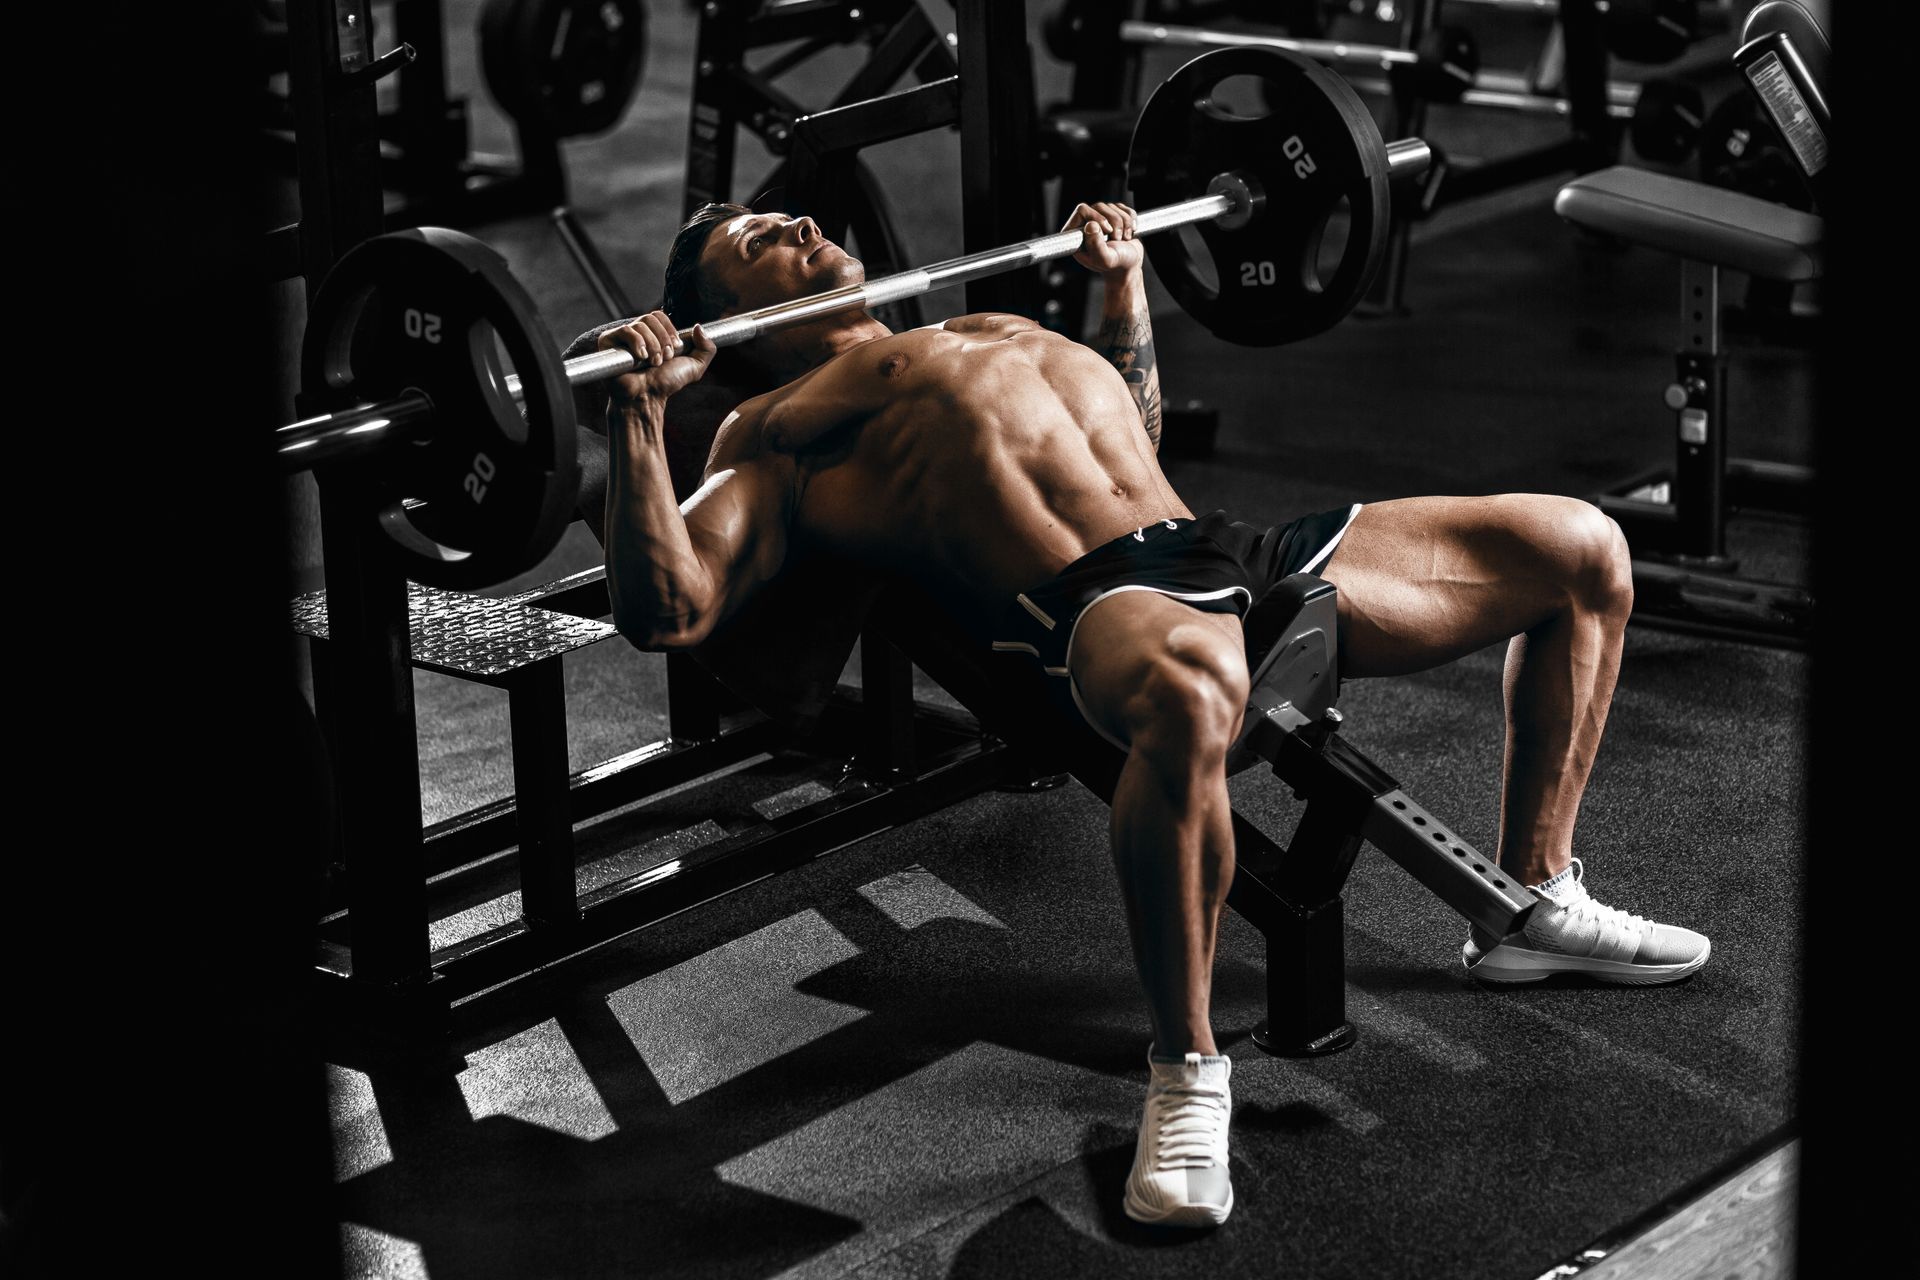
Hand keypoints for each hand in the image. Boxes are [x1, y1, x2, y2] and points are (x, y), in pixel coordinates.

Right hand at [598, 312, 716, 404]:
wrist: (646, 398)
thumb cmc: (665, 384)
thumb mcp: (694, 367)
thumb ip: (707, 348)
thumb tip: (699, 326)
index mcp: (652, 333)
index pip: (660, 316)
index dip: (670, 331)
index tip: (675, 351)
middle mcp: (636, 332)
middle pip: (651, 317)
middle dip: (663, 339)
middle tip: (664, 359)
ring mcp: (621, 336)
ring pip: (641, 325)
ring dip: (652, 346)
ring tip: (652, 363)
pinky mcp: (608, 342)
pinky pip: (625, 330)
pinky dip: (637, 343)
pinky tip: (640, 358)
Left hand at [1065, 201, 1143, 275]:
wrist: (1130, 266)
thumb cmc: (1116, 265)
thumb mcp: (1105, 259)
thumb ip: (1096, 245)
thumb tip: (1090, 225)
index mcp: (1077, 236)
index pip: (1082, 210)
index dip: (1096, 217)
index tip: (1106, 232)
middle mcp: (1086, 226)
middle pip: (1099, 206)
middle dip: (1114, 222)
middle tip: (1116, 238)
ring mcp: (1100, 220)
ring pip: (1112, 207)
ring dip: (1124, 223)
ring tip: (1123, 239)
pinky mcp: (1114, 217)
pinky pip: (1124, 208)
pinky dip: (1131, 221)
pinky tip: (1129, 233)